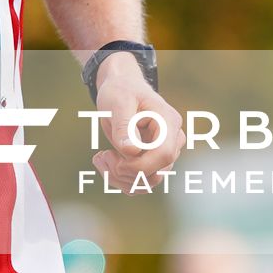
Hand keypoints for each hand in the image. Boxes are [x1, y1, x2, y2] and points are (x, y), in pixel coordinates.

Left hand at [91, 52, 183, 192]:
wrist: (122, 89)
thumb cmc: (120, 91)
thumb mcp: (117, 103)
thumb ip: (124, 126)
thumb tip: (132, 151)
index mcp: (168, 122)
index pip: (164, 155)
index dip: (138, 165)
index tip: (112, 157)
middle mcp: (172, 140)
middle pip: (155, 173)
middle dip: (124, 171)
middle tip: (100, 155)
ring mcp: (165, 153)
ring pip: (147, 183)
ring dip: (120, 178)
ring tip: (100, 158)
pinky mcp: (154, 162)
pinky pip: (141, 183)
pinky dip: (121, 180)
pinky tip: (105, 163)